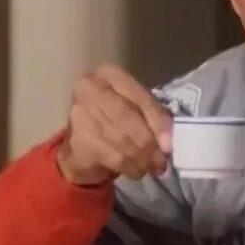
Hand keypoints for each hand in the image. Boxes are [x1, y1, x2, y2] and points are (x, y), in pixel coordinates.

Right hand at [56, 64, 172, 184]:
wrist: (83, 146)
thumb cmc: (116, 121)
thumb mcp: (138, 110)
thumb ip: (153, 117)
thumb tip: (167, 142)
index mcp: (109, 74)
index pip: (139, 96)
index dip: (157, 120)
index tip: (169, 143)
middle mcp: (89, 87)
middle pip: (126, 116)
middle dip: (148, 141)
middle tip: (162, 160)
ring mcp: (79, 113)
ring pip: (119, 139)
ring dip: (141, 158)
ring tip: (153, 167)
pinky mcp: (76, 140)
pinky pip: (110, 156)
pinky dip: (129, 167)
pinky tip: (137, 171)